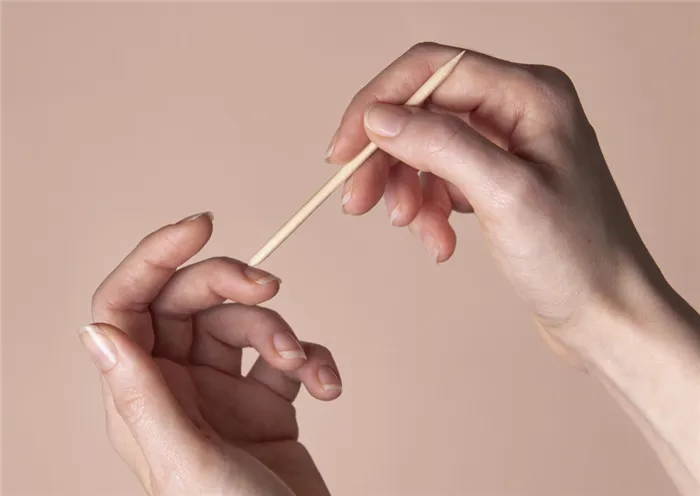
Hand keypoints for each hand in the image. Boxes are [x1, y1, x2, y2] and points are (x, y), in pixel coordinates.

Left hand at [80, 212, 340, 495]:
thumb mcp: (185, 462)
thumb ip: (142, 396)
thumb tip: (97, 330)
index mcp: (142, 398)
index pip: (126, 307)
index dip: (154, 258)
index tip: (201, 225)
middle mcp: (177, 389)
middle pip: (191, 302)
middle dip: (232, 285)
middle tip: (269, 286)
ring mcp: (223, 394)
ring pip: (244, 324)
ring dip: (280, 333)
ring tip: (301, 365)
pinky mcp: (267, 402)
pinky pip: (287, 355)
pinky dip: (312, 360)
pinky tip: (325, 386)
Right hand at [327, 42, 699, 493]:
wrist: (604, 313)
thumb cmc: (577, 256)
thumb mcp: (504, 195)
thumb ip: (440, 145)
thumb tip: (379, 117)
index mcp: (531, 94)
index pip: (431, 70)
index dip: (378, 104)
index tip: (343, 152)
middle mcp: (517, 109)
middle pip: (422, 111)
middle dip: (386, 158)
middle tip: (358, 202)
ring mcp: (506, 144)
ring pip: (425, 148)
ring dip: (407, 191)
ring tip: (416, 231)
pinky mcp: (495, 178)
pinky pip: (439, 179)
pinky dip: (428, 210)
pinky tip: (440, 242)